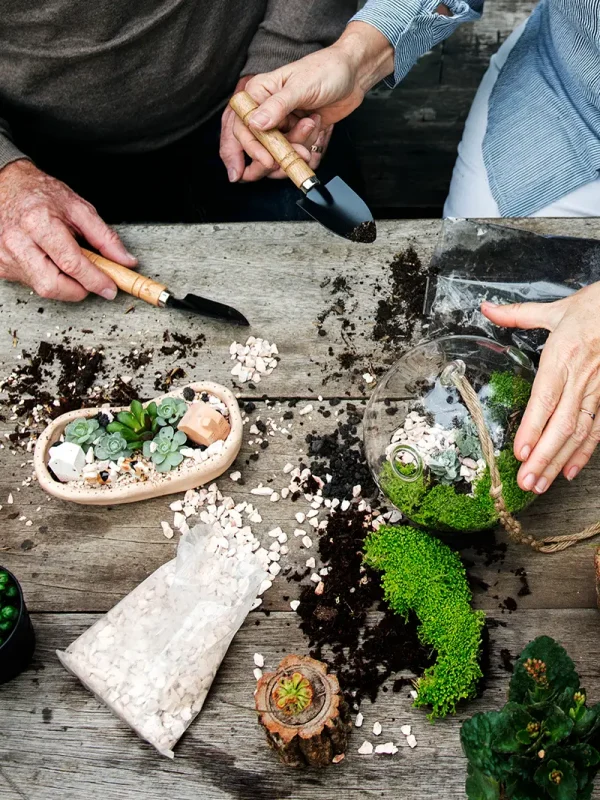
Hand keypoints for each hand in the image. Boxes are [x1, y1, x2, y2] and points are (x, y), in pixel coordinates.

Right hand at [0, 159, 136, 301]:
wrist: (6, 186)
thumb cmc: (40, 195)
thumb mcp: (78, 208)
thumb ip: (104, 237)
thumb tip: (125, 261)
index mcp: (38, 223)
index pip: (72, 264)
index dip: (95, 280)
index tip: (110, 288)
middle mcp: (17, 242)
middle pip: (53, 285)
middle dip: (79, 290)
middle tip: (92, 281)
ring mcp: (5, 256)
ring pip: (43, 288)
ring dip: (64, 284)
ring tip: (67, 263)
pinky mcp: (0, 266)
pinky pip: (31, 283)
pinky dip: (48, 278)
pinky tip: (49, 261)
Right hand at [220, 76, 329, 182]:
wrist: (351, 76)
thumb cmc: (326, 70)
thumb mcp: (301, 86)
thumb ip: (278, 106)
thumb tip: (255, 123)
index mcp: (258, 93)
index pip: (243, 126)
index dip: (251, 148)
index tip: (267, 161)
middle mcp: (265, 110)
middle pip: (255, 145)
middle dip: (272, 156)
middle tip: (287, 160)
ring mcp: (280, 124)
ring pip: (276, 152)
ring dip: (295, 148)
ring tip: (310, 126)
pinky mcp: (294, 133)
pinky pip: (293, 152)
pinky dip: (305, 145)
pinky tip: (315, 125)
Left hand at [482, 283, 599, 492]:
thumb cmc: (595, 308)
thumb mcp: (556, 309)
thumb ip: (518, 314)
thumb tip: (487, 308)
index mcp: (562, 357)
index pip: (544, 399)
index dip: (533, 428)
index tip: (520, 452)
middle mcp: (581, 378)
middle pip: (561, 425)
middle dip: (543, 457)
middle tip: (526, 481)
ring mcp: (598, 390)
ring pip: (578, 432)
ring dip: (559, 461)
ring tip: (541, 484)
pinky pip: (598, 429)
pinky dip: (584, 453)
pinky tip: (569, 471)